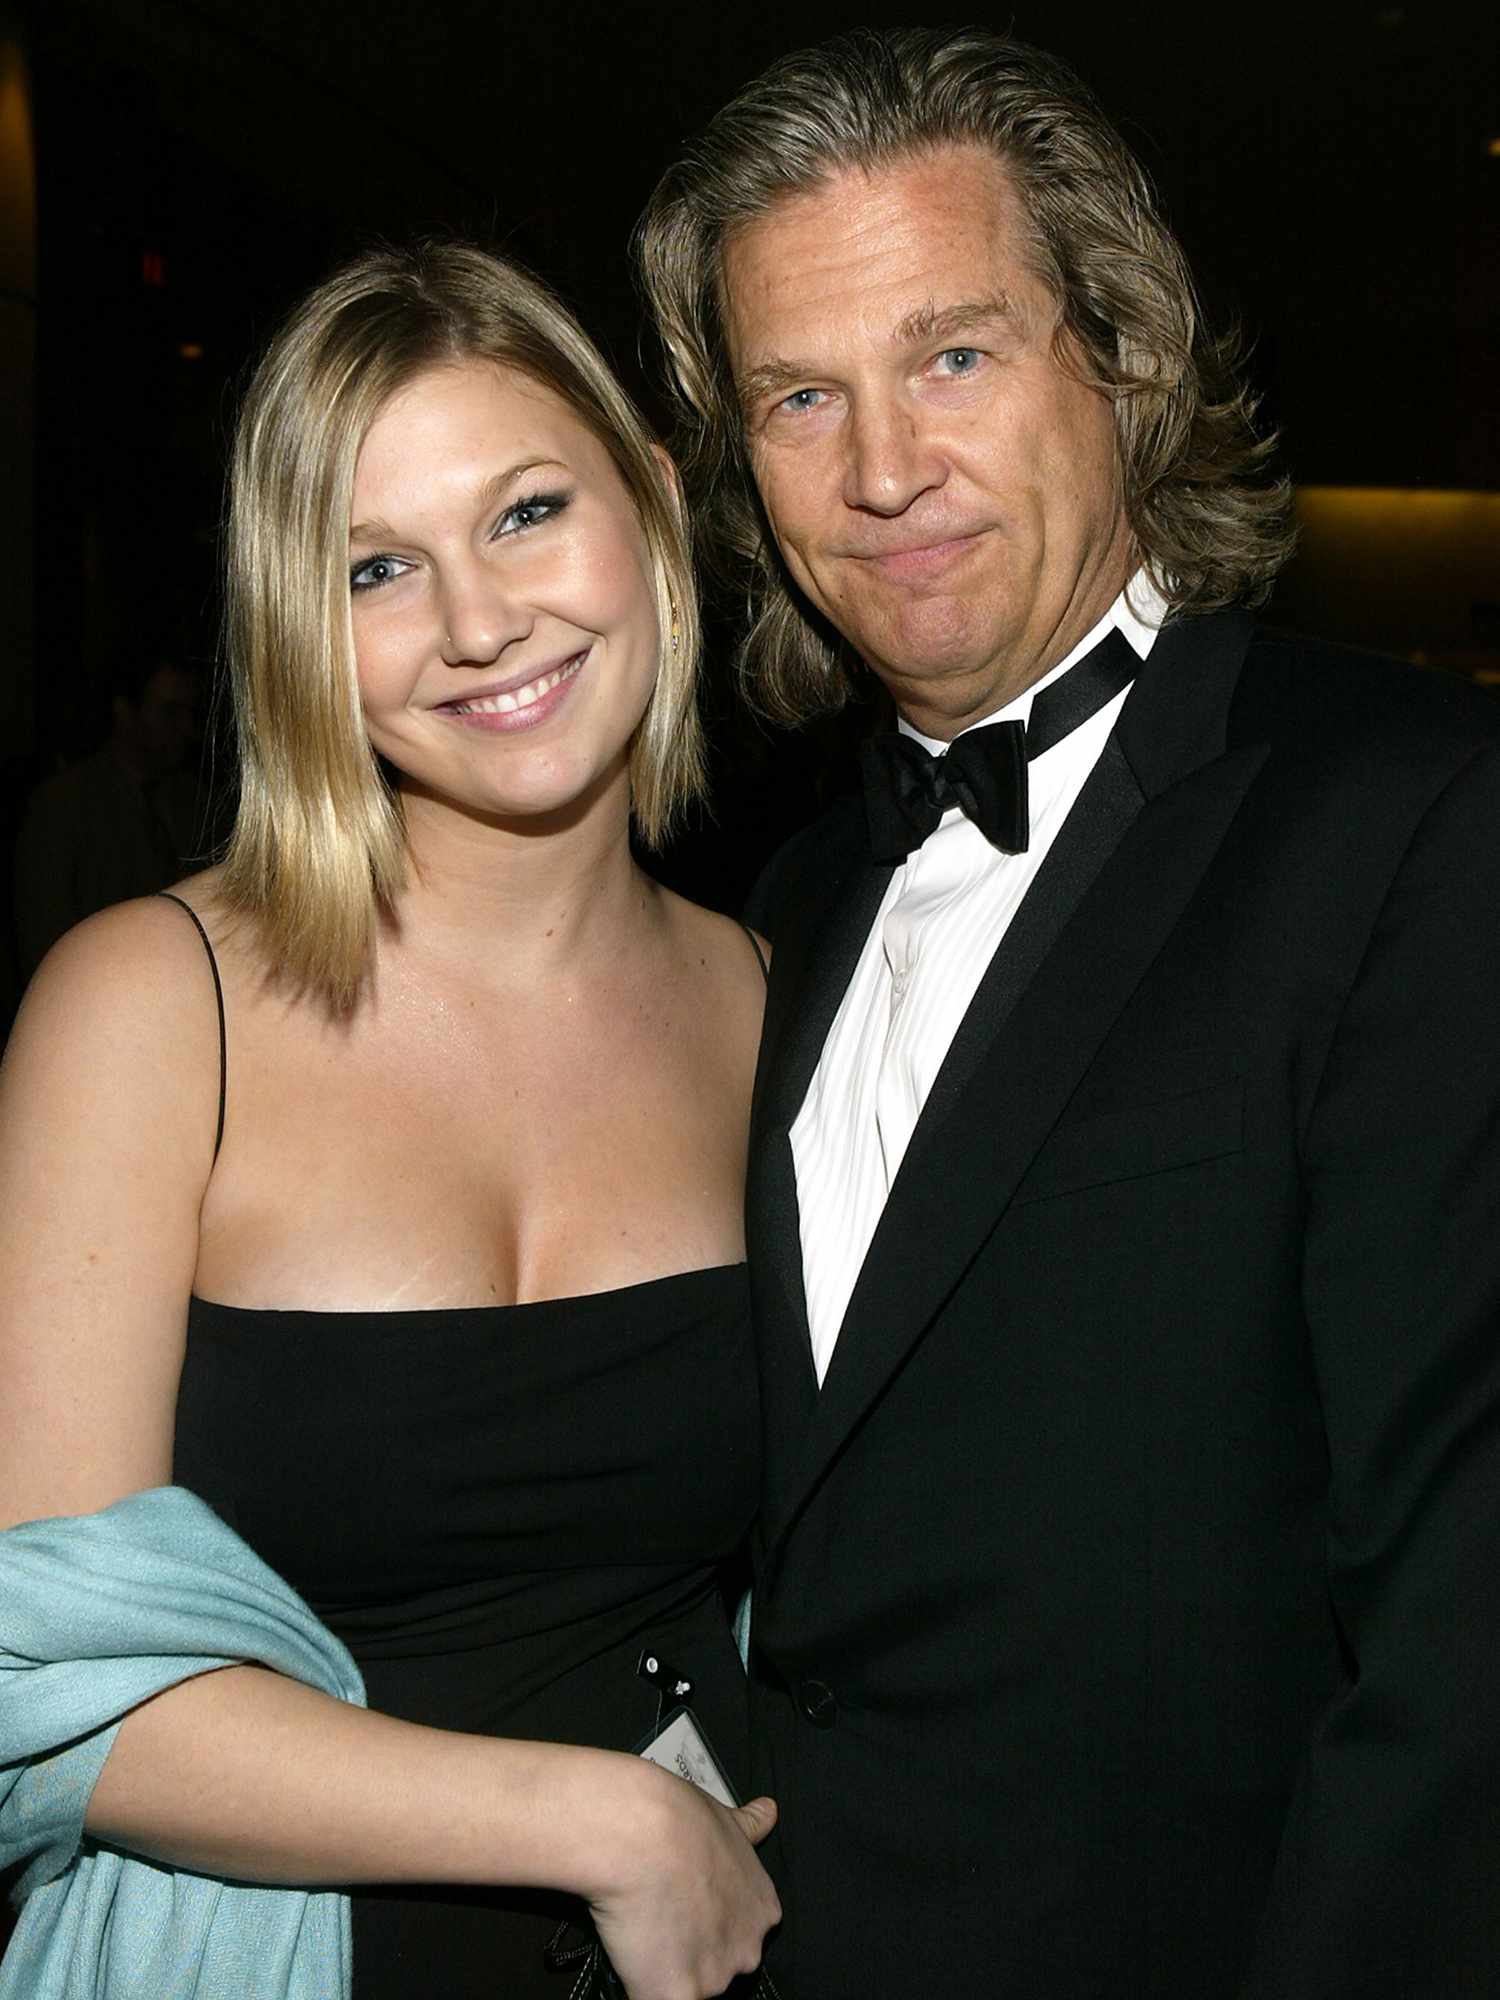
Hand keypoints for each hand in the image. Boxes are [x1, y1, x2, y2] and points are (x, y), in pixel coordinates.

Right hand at [588, 1763, 779, 1999]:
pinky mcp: (676, 1997)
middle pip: (718, 1965)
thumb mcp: (728, 1818)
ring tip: (643, 1925)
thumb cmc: (681, 1820)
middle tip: (665, 1915)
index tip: (688, 1905)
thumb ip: (751, 1825)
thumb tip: (769, 1811)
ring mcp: (714, 1978)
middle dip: (693, 1949)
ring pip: (687, 1986)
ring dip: (666, 1966)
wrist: (642, 1835)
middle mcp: (747, 1950)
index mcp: (762, 1910)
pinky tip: (631, 1953)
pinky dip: (641, 1985)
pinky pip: (654, 1999)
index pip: (739, 1932)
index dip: (709, 1921)